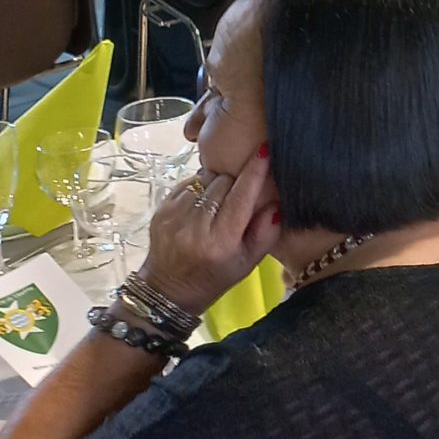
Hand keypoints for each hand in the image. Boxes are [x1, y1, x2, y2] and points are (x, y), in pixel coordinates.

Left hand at [139, 152, 279, 318]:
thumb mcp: (248, 263)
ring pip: (205, 179)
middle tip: (240, 193)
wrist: (168, 290)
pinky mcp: (161, 210)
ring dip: (218, 183)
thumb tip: (276, 200)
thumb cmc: (214, 278)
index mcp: (220, 242)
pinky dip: (200, 187)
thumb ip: (267, 233)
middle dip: (236, 181)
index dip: (255, 171)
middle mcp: (195, 227)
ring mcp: (175, 216)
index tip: (265, 149)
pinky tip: (202, 203)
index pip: (241, 197)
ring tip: (220, 199)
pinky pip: (188, 183)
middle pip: (224, 182)